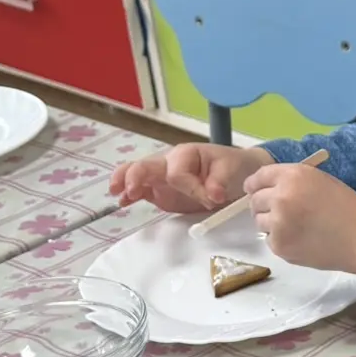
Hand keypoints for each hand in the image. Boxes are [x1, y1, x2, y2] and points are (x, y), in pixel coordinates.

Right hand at [110, 143, 270, 213]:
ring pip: (137, 175)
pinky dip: (131, 195)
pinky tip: (123, 202)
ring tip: (118, 194)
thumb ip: (220, 181)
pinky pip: (142, 191)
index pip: (178, 173)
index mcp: (186, 154)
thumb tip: (213, 194)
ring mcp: (162, 178)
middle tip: (131, 189)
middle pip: (146, 166)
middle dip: (135, 176)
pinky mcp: (161, 192)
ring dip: (125, 182)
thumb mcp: (231, 169)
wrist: (237, 174)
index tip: (211, 200)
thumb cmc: (233, 166)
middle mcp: (169, 163)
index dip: (191, 188)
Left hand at [246, 160, 355, 275]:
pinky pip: (269, 239)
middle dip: (264, 205)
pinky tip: (300, 238)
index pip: (258, 178)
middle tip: (282, 212)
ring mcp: (278, 223)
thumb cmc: (345, 206)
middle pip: (255, 200)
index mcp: (292, 176)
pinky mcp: (280, 245)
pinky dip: (280, 239)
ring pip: (259, 221)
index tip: (255, 190)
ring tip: (295, 226)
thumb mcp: (318, 180)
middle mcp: (281, 197)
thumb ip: (290, 180)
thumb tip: (263, 189)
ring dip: (271, 223)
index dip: (255, 185)